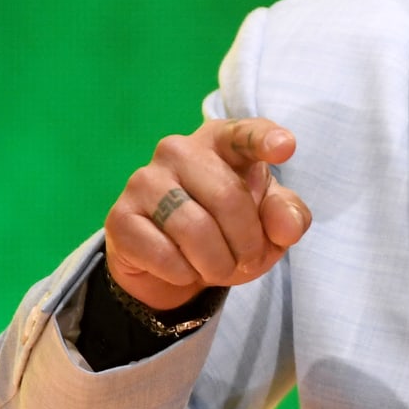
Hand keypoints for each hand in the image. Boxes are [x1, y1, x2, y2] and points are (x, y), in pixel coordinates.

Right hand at [103, 118, 311, 310]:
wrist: (171, 266)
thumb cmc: (228, 229)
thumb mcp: (267, 225)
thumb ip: (287, 217)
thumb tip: (287, 226)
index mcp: (221, 142)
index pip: (243, 134)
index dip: (263, 139)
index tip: (285, 147)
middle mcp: (179, 150)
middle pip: (228, 198)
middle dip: (246, 243)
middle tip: (245, 261)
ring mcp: (144, 180)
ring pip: (195, 229)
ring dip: (217, 264)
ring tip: (217, 268)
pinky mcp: (120, 217)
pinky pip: (165, 255)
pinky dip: (185, 274)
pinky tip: (183, 268)